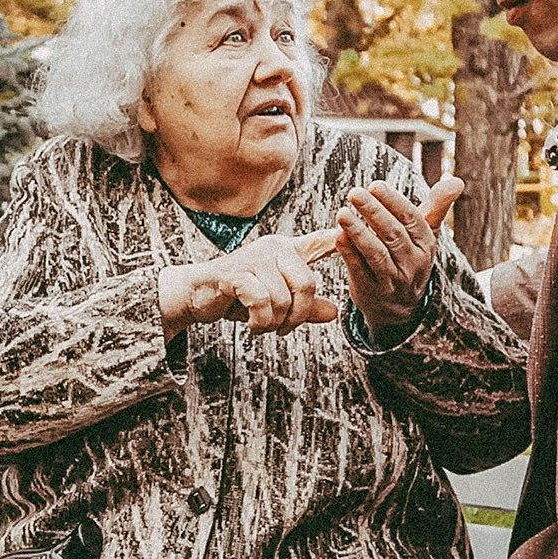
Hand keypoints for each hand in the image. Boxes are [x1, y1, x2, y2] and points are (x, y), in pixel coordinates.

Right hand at [157, 232, 340, 335]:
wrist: (197, 296)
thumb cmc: (238, 297)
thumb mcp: (277, 304)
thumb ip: (306, 308)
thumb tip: (335, 312)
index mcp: (288, 252)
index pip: (322, 240)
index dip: (341, 237)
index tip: (360, 229)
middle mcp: (275, 248)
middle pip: (307, 283)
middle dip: (298, 316)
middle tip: (283, 329)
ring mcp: (255, 257)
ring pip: (283, 298)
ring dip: (274, 323)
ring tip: (262, 326)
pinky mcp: (235, 272)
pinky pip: (261, 301)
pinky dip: (259, 321)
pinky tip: (252, 325)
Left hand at [334, 176, 462, 338]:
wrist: (401, 307)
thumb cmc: (410, 258)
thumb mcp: (426, 235)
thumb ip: (437, 206)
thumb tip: (458, 181)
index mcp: (426, 245)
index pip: (412, 219)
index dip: (393, 202)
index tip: (375, 185)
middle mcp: (412, 263)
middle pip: (393, 235)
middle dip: (373, 212)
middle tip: (355, 193)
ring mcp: (392, 280)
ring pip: (376, 254)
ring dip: (358, 232)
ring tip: (342, 213)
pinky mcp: (370, 292)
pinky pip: (359, 270)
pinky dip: (349, 253)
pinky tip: (338, 236)